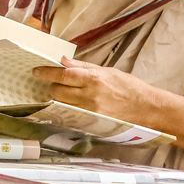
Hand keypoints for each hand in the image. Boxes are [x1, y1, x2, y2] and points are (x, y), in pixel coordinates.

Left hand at [32, 57, 164, 124]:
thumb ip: (84, 67)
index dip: (47, 73)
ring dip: (57, 98)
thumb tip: (64, 62)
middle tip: (51, 82)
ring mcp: (90, 111)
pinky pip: (71, 114)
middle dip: (51, 86)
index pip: (64, 75)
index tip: (36, 71)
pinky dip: (66, 108)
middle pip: (58, 92)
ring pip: (62, 104)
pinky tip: (67, 104)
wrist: (146, 108)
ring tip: (59, 92)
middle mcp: (90, 96)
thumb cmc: (128, 87)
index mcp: (94, 79)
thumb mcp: (107, 71)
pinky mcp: (92, 122)